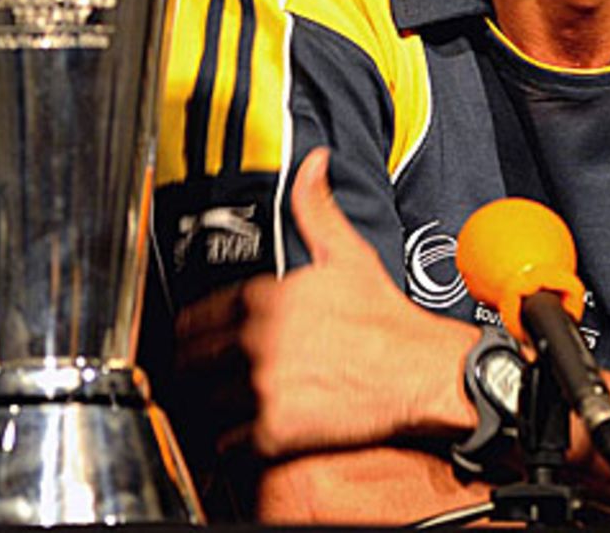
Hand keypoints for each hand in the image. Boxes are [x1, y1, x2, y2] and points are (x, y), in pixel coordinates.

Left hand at [175, 147, 478, 459]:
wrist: (418, 370)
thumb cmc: (384, 316)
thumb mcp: (347, 251)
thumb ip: (316, 206)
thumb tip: (313, 163)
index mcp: (265, 297)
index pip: (194, 317)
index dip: (191, 332)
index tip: (197, 342)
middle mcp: (256, 340)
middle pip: (190, 362)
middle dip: (193, 371)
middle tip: (204, 379)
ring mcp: (262, 387)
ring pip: (202, 404)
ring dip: (205, 409)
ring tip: (218, 410)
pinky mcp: (273, 431)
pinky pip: (224, 445)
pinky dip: (225, 447)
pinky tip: (239, 439)